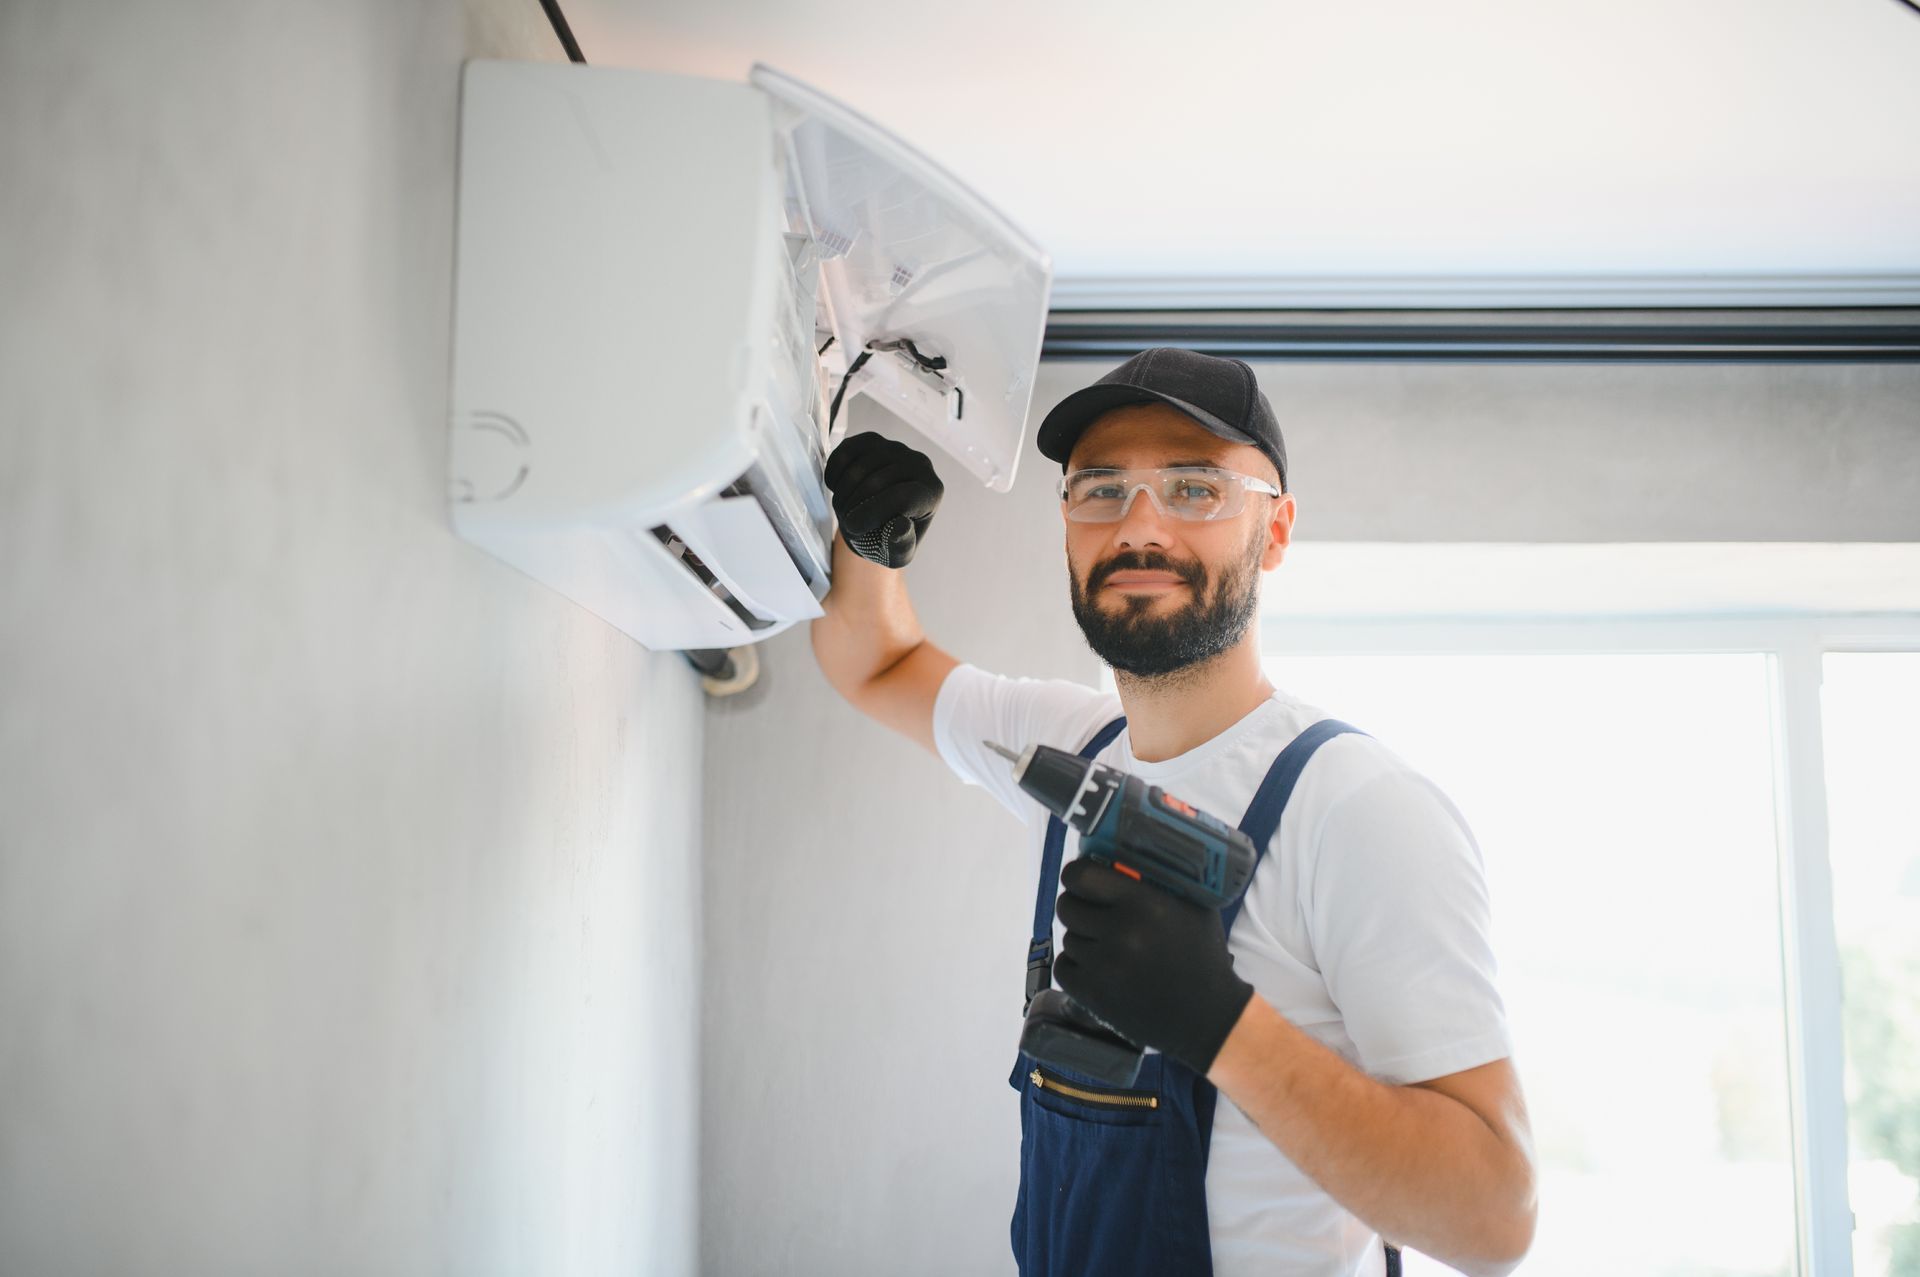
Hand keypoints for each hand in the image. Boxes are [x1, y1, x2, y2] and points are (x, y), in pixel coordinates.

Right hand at [822, 432, 943, 568]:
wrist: (873, 520)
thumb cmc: (888, 539)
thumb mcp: (897, 554)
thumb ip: (901, 545)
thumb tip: (899, 526)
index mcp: (932, 493)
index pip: (904, 496)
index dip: (873, 512)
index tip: (853, 528)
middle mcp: (920, 464)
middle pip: (879, 481)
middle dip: (855, 506)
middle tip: (847, 523)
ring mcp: (897, 448)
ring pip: (861, 466)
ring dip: (844, 492)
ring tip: (843, 509)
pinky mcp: (873, 440)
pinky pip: (847, 450)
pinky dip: (835, 472)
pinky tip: (836, 488)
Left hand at [1053, 858, 1254, 1074]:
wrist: (1207, 1017)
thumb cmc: (1201, 955)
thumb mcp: (1192, 906)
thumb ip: (1158, 879)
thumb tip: (1117, 852)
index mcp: (1145, 904)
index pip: (1080, 876)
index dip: (1076, 875)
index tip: (1084, 878)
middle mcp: (1121, 933)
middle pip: (1067, 905)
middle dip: (1078, 905)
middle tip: (1095, 910)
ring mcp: (1104, 966)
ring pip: (1068, 937)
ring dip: (1083, 937)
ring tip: (1109, 944)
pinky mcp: (1093, 994)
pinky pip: (1064, 966)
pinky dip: (1077, 966)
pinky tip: (1102, 966)